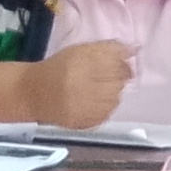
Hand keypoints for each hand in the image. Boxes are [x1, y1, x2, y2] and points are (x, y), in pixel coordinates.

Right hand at [21, 40, 135, 128]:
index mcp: (84, 63)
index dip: (120, 63)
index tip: (114, 63)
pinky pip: (108, 113)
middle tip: (101, 77)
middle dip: (116, 78)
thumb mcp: (81, 50)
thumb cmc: (60, 67)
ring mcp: (88, 107)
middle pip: (119, 81)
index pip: (118, 63)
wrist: (35, 93)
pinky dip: (105, 106)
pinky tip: (92, 101)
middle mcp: (87, 86)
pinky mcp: (88, 122)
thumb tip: (135, 49)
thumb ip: (109, 48)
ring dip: (111, 92)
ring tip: (95, 89)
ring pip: (116, 98)